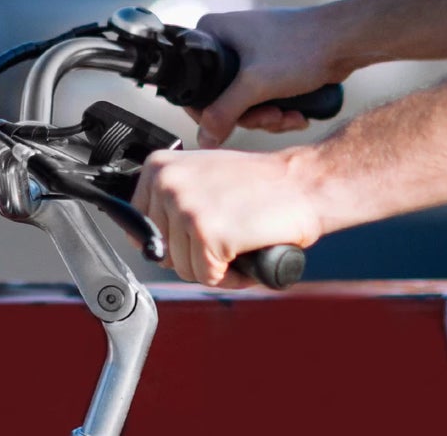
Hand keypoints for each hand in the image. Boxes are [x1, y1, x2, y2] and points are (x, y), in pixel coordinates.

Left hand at [134, 145, 323, 287]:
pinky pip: (208, 279)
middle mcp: (168, 184)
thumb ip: (173, 196)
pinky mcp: (207, 237)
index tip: (199, 229)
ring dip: (215, 266)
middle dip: (196, 252)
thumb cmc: (264, 183)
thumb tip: (145, 235)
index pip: (140, 225)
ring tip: (241, 241)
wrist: (306, 182)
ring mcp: (186, 210)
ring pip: (184, 269)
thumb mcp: (205, 175)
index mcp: (160, 166)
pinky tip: (248, 252)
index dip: (173, 237)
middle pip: (162, 251)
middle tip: (229, 232)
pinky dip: (232, 277)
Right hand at [190, 6, 350, 148]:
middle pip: (222, 97)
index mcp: (216, 31)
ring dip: (269, 117)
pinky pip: (266, 98)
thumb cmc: (302, 48)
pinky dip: (279, 110)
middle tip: (271, 116)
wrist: (346, 40)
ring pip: (247, 102)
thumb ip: (224, 112)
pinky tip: (298, 114)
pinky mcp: (274, 66)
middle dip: (250, 115)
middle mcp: (231, 39)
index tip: (229, 122)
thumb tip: (204, 138)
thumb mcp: (255, 84)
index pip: (194, 80)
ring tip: (289, 115)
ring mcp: (254, 53)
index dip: (208, 109)